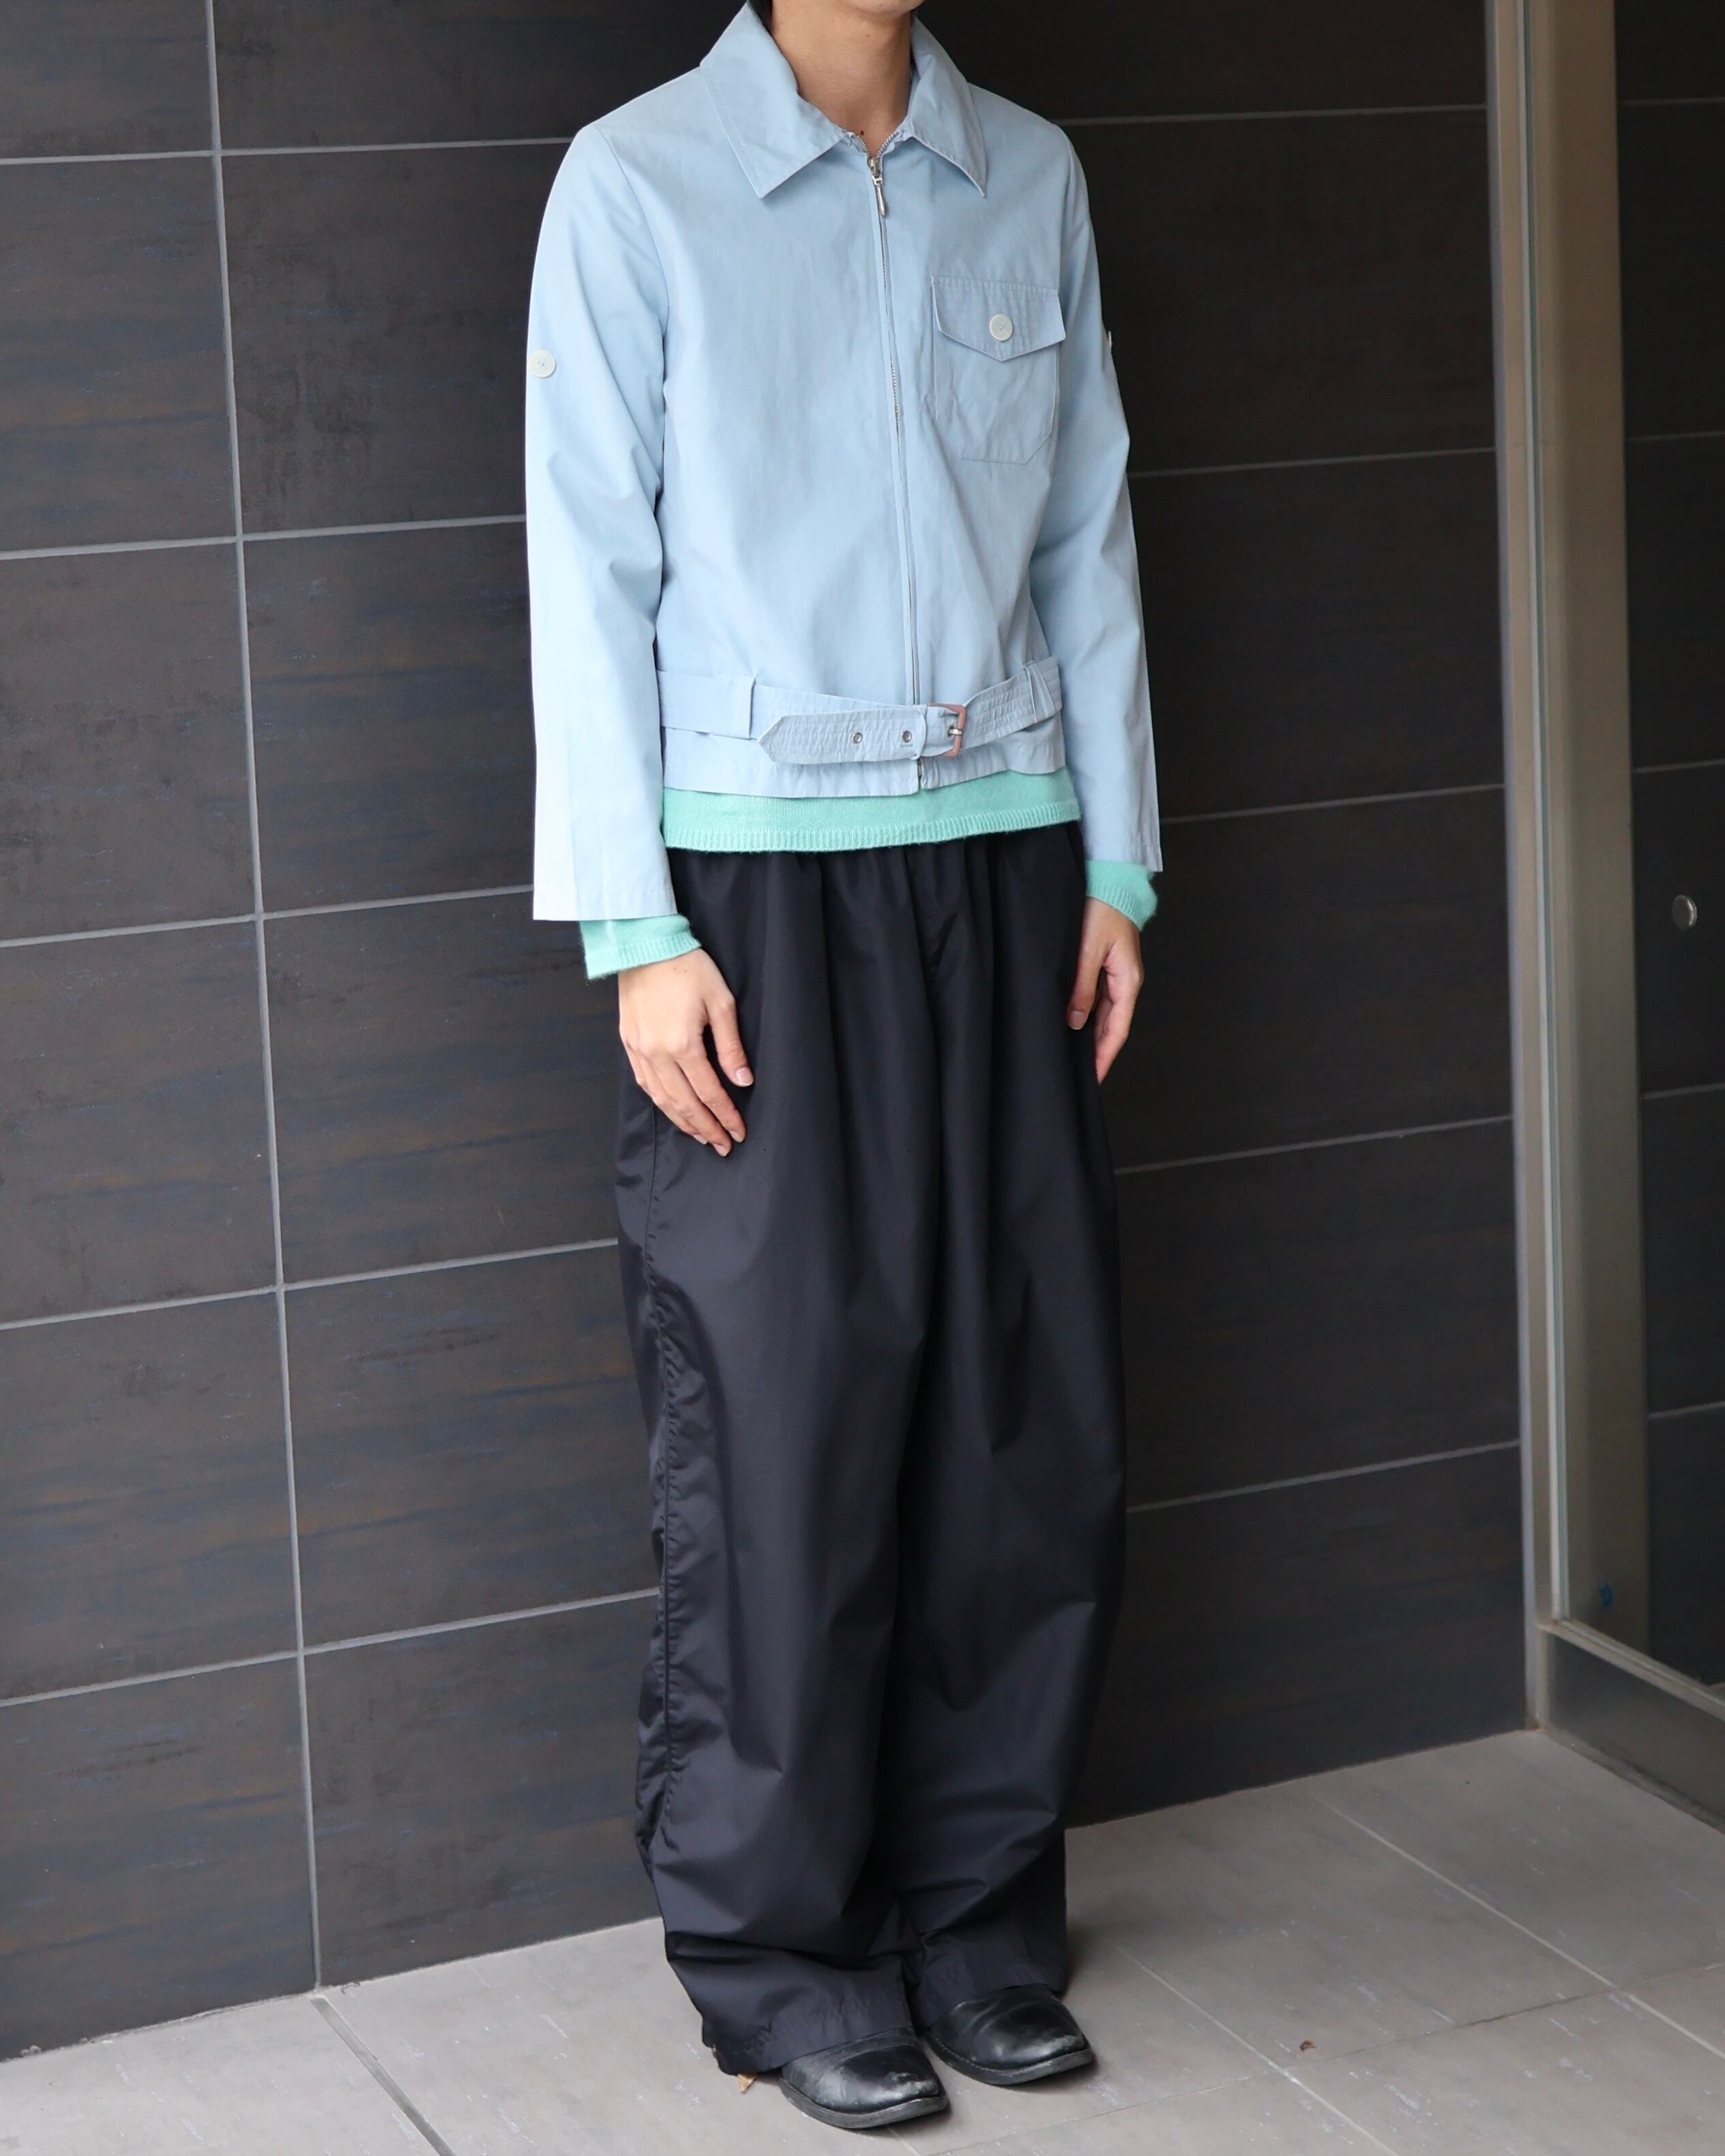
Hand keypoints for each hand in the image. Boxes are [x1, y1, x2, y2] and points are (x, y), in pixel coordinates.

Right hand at [618, 948, 751, 1154]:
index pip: (709, 1092)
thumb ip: (731, 1046)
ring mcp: (639, 1050)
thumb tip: (743, 1080)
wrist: (644, 945)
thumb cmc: (688, 968)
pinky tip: (672, 1111)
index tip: (738, 1131)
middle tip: (723, 1145)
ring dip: (682, 1121)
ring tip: (700, 1135)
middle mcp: (656, 1053)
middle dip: (705, 1127)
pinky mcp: (628, 1042)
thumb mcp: (721, 1003)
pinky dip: (660, 1102)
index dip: (725, 1115)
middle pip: (684, 1103)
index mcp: (682, 1044)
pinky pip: (645, 1083)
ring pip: (661, 1098)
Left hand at [1067, 898, 1141, 1082]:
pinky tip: (1073, 1025)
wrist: (1109, 879)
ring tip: (1074, 1057)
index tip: (1094, 1078)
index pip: (1118, 1029)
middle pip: (1112, 1026)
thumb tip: (1075, 1022)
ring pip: (1104, 1014)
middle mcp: (1125, 982)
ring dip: (1091, 1035)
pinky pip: (1097, 999)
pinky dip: (1086, 1016)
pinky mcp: (1104, 966)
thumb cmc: (1102, 909)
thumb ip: (1082, 986)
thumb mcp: (1088, 950)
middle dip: (1097, 1051)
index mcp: (1128, 981)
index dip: (1105, 1056)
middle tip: (1079, 1076)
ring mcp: (1115, 974)